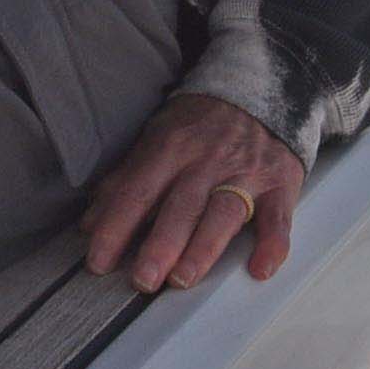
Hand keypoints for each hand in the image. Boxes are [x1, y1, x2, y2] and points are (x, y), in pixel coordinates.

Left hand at [83, 93, 304, 291]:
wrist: (262, 89)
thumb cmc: (202, 123)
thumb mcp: (158, 136)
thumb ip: (126, 180)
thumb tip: (90, 223)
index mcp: (171, 148)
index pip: (137, 192)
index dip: (115, 227)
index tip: (98, 261)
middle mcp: (207, 161)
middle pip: (180, 207)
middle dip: (159, 245)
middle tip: (142, 280)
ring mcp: (245, 173)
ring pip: (222, 214)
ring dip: (202, 248)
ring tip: (183, 278)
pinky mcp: (279, 184)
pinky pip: (277, 218)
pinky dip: (272, 245)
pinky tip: (259, 269)